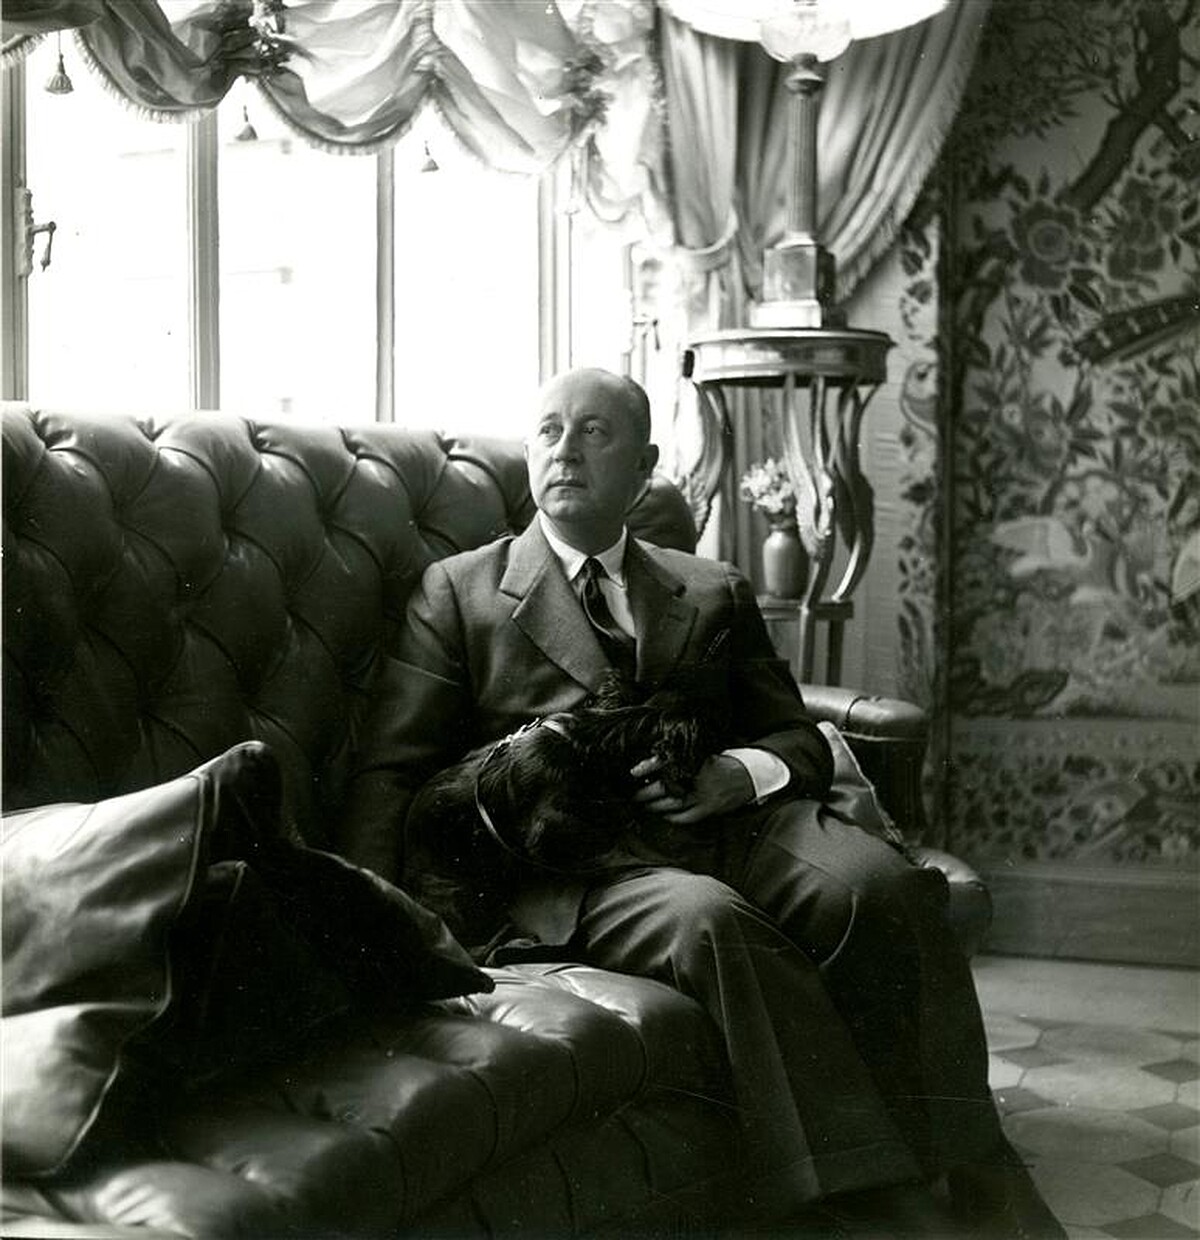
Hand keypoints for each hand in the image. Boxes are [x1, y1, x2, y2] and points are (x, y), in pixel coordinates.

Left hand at [630, 754, 753, 824]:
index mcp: (695, 761)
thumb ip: (683, 757)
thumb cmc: (723, 763)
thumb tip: (655, 763)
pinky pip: (686, 817)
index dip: (648, 766)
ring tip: (644, 805)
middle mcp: (698, 779)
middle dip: (646, 792)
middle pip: (664, 787)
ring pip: (672, 804)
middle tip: (634, 794)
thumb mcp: (703, 754)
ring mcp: (704, 796)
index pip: (666, 762)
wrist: (749, 776)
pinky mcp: (709, 809)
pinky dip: (672, 817)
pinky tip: (664, 814)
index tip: (633, 771)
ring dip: (655, 806)